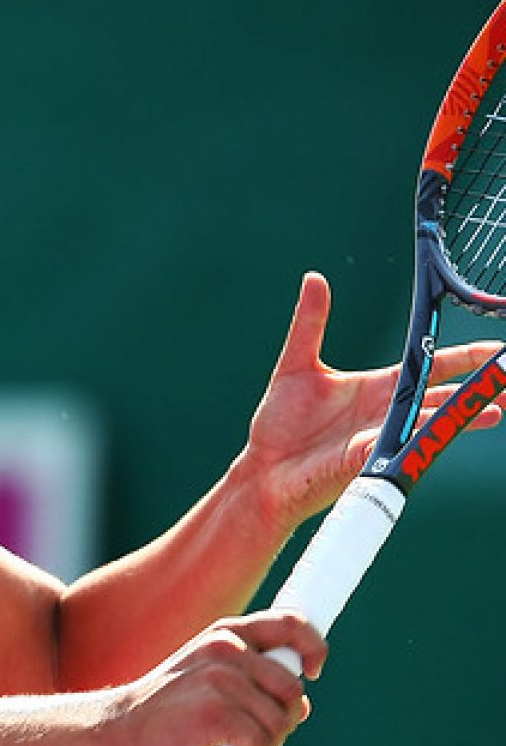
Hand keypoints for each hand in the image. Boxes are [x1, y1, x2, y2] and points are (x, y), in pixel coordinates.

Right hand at [115, 610, 326, 745]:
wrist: (120, 728)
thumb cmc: (169, 707)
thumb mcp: (207, 674)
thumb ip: (251, 678)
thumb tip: (302, 704)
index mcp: (226, 632)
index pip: (292, 624)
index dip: (315, 648)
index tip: (313, 672)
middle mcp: (225, 648)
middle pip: (292, 688)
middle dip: (284, 718)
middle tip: (255, 730)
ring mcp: (219, 679)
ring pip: (279, 722)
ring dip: (268, 745)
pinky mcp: (215, 714)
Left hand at [244, 271, 503, 534]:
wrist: (263, 467)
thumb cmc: (281, 421)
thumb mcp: (297, 363)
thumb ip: (310, 323)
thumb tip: (314, 278)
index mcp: (379, 387)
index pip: (432, 366)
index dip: (466, 357)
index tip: (498, 348)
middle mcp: (389, 412)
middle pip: (446, 395)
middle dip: (483, 386)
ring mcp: (383, 438)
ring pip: (433, 423)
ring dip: (466, 415)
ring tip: (499, 407)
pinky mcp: (368, 460)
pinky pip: (402, 449)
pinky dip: (424, 440)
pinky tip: (447, 431)